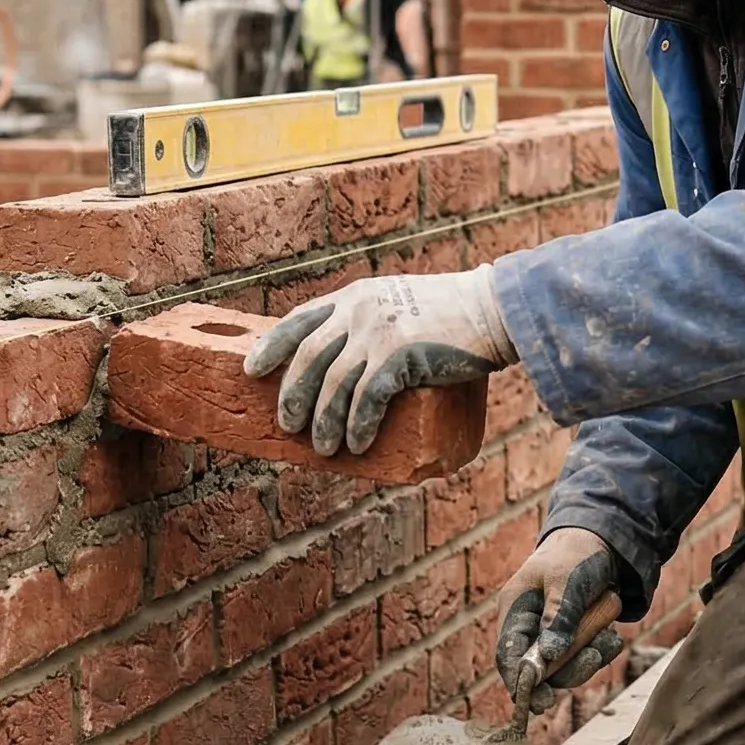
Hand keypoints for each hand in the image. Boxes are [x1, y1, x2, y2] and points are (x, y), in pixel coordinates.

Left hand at [243, 268, 517, 456]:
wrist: (494, 309)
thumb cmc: (451, 314)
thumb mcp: (399, 304)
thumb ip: (370, 322)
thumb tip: (345, 365)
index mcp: (355, 297)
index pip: (298, 320)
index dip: (270, 346)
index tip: (251, 369)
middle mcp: (359, 311)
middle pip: (307, 358)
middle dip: (292, 396)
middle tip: (288, 426)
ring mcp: (378, 331)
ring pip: (333, 386)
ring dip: (324, 423)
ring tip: (324, 448)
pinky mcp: (399, 355)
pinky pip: (366, 400)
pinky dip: (358, 427)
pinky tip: (357, 446)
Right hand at [495, 527, 627, 713]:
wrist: (604, 543)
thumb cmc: (576, 556)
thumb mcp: (566, 581)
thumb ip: (558, 617)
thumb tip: (548, 657)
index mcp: (515, 610)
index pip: (507, 654)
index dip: (519, 681)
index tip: (538, 701)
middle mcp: (530, 627)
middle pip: (538, 669)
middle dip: (565, 670)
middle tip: (591, 660)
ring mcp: (552, 635)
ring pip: (565, 668)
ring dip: (588, 659)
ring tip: (606, 638)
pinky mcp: (574, 638)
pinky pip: (585, 659)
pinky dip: (601, 650)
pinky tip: (611, 634)